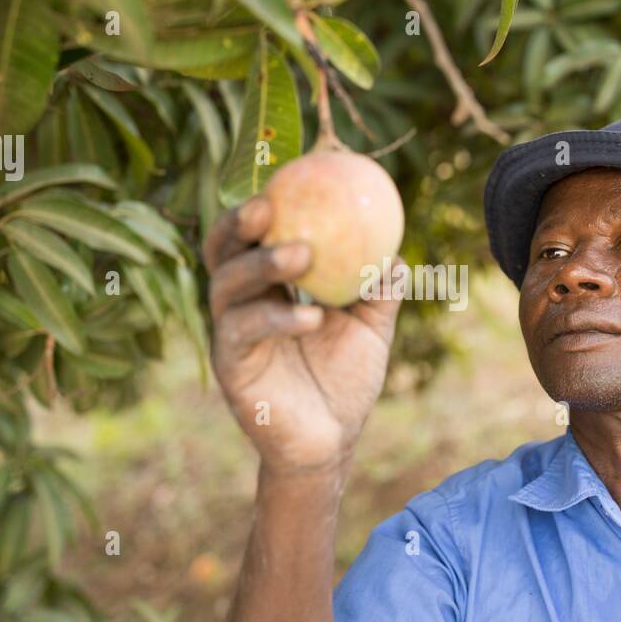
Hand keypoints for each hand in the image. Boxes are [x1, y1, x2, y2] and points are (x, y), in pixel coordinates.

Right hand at [203, 194, 403, 474]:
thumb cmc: (344, 381)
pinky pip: (246, 333)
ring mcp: (229, 335)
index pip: (251, 237)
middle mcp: (240, 305)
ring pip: (227, 286)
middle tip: (269, 204)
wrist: (330, 443)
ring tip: (301, 252)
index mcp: (267, 288)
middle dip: (237, 223)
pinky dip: (278, 319)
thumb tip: (398, 252)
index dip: (259, 205)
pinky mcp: (230, 368)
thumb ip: (379, 290)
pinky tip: (313, 316)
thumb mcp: (369, 329)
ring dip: (262, 264)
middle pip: (222, 251)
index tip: (287, 178)